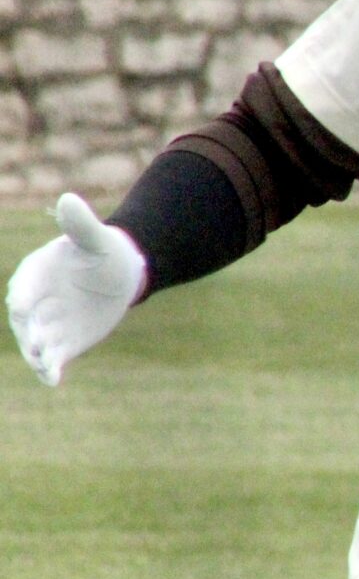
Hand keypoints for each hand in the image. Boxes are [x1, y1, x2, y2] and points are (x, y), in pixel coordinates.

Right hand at [7, 193, 147, 385]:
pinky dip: (51, 370)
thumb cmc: (100, 250)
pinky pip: (53, 359)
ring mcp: (45, 325)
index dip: (22, 297)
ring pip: (35, 344)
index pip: (21, 289)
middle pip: (24, 322)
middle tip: (36, 343)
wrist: (117, 273)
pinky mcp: (62, 343)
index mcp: (33, 275)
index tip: (21, 305)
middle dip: (28, 332)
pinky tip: (55, 380)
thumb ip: (80, 223)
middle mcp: (33, 303)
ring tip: (47, 366)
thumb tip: (69, 199)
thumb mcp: (93, 236)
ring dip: (38, 356)